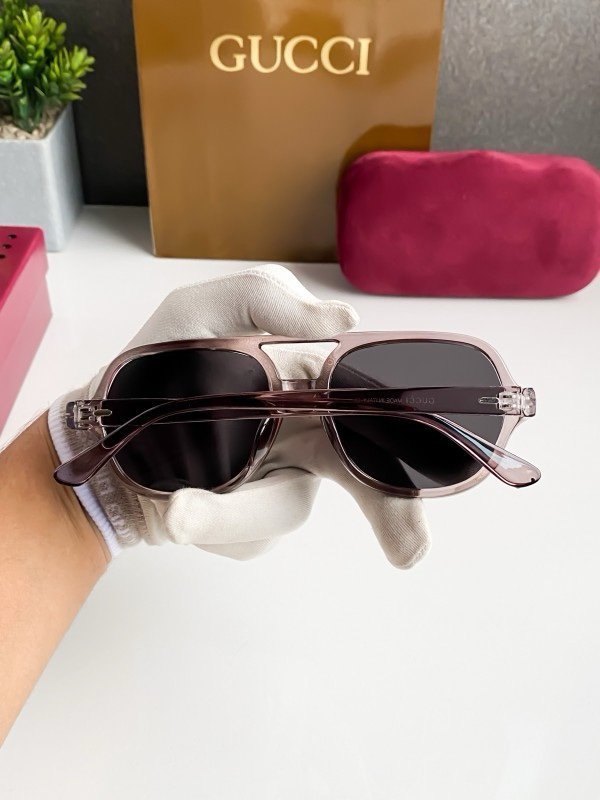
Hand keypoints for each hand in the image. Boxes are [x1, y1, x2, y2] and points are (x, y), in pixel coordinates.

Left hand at [49, 265, 430, 566]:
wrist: (104, 430)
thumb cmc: (158, 365)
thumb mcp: (197, 312)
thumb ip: (262, 296)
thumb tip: (344, 320)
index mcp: (311, 383)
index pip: (376, 402)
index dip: (410, 432)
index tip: (428, 459)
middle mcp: (309, 437)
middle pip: (369, 477)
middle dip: (393, 513)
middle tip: (408, 551)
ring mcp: (279, 484)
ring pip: (285, 509)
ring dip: (235, 514)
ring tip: (178, 512)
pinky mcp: (246, 528)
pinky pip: (243, 534)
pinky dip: (205, 520)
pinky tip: (173, 507)